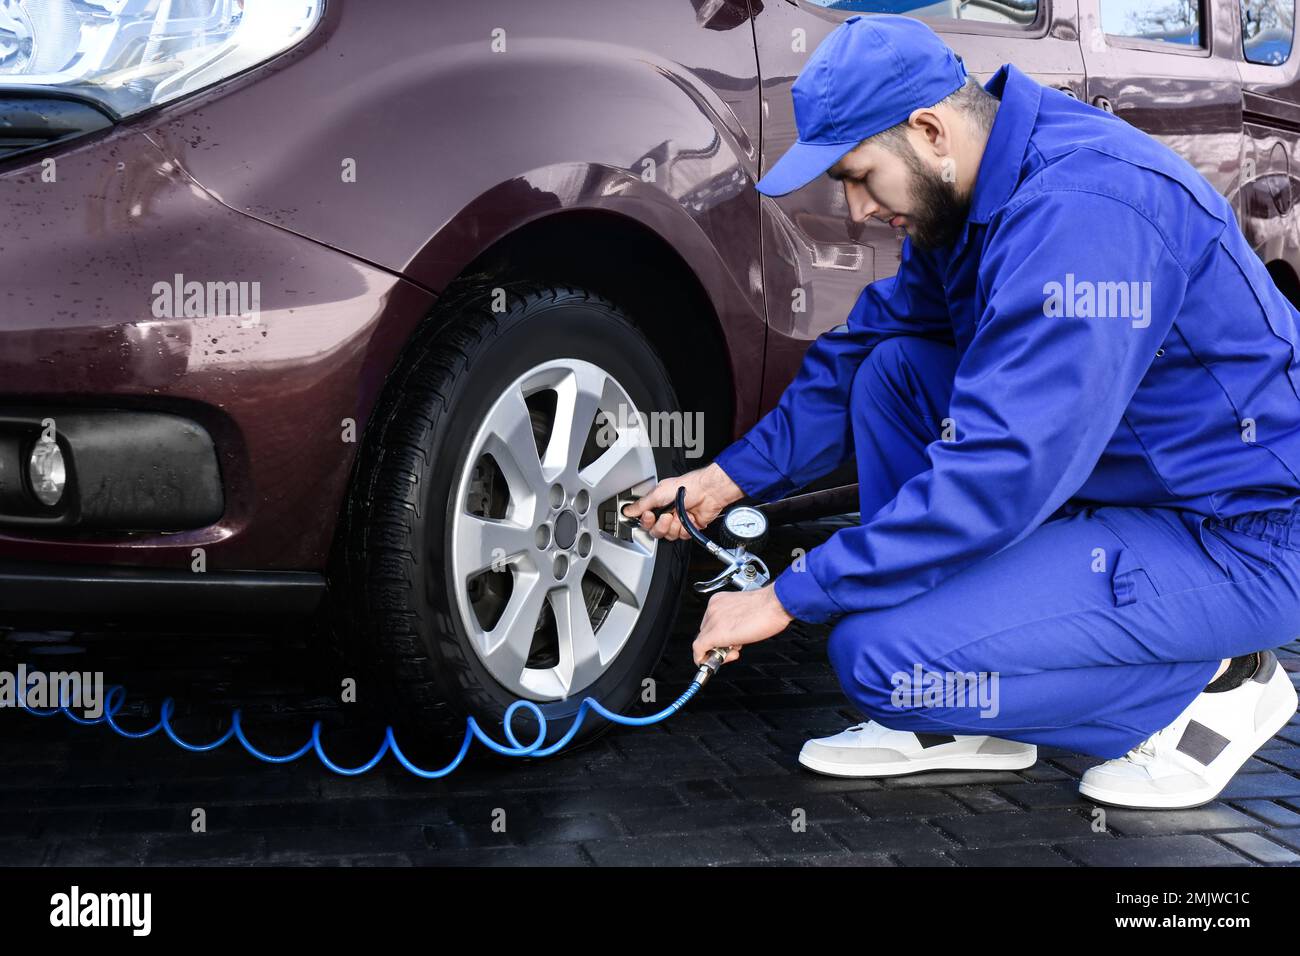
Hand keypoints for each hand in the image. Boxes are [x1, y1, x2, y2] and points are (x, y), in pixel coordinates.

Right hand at [621, 462, 742, 540]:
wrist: (708, 492)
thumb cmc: (687, 486)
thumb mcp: (658, 493)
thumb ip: (641, 504)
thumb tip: (627, 510)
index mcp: (657, 504)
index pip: (644, 520)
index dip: (645, 521)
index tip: (649, 515)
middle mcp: (666, 513)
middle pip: (655, 531)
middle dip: (661, 525)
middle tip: (667, 516)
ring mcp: (677, 521)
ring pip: (668, 535)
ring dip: (674, 526)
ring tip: (679, 515)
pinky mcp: (688, 527)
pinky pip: (681, 536)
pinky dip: (685, 528)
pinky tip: (688, 518)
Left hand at [692, 586, 793, 665]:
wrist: (775, 604)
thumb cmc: (769, 606)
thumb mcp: (746, 612)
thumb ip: (735, 621)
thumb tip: (734, 635)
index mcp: (720, 601)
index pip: (711, 623)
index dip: (718, 636)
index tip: (727, 643)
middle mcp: (713, 608)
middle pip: (706, 632)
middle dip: (718, 644)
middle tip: (732, 649)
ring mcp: (713, 620)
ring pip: (703, 641)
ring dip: (717, 651)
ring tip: (735, 649)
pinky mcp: (715, 634)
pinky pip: (699, 649)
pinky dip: (702, 659)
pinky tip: (711, 663)